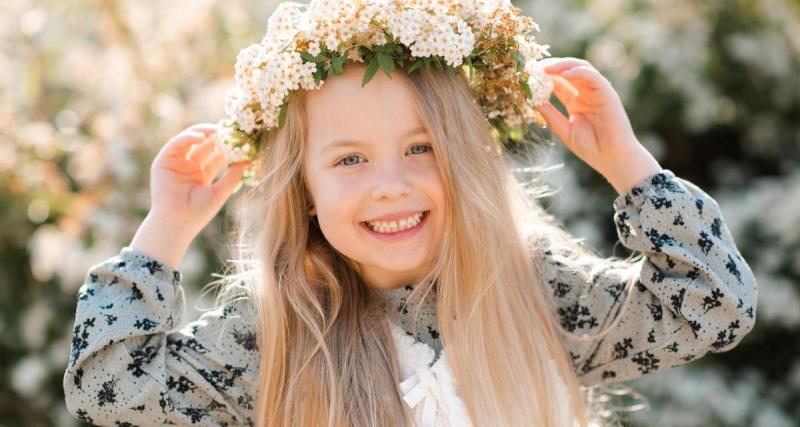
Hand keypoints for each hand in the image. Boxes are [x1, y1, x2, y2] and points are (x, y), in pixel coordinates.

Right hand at [148, 123, 250, 237]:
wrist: (178, 223)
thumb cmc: (199, 212)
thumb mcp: (220, 192)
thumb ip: (233, 176)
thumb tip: (248, 160)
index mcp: (203, 173)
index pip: (217, 154)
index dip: (228, 146)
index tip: (240, 138)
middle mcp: (189, 165)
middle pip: (204, 144)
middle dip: (216, 136)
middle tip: (229, 128)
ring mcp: (177, 163)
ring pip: (190, 141)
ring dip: (202, 132)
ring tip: (216, 130)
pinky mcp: (163, 162)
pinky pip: (175, 144)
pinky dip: (187, 138)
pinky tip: (200, 137)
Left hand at [535, 57, 659, 183]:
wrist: (612, 159)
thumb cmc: (590, 147)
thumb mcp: (564, 130)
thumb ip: (550, 115)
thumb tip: (533, 102)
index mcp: (575, 101)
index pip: (558, 82)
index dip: (544, 77)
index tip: (527, 75)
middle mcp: (586, 93)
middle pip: (568, 70)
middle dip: (551, 66)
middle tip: (534, 67)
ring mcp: (597, 92)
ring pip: (581, 68)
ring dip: (563, 65)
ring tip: (546, 68)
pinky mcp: (608, 94)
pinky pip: (594, 77)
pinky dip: (580, 72)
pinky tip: (566, 73)